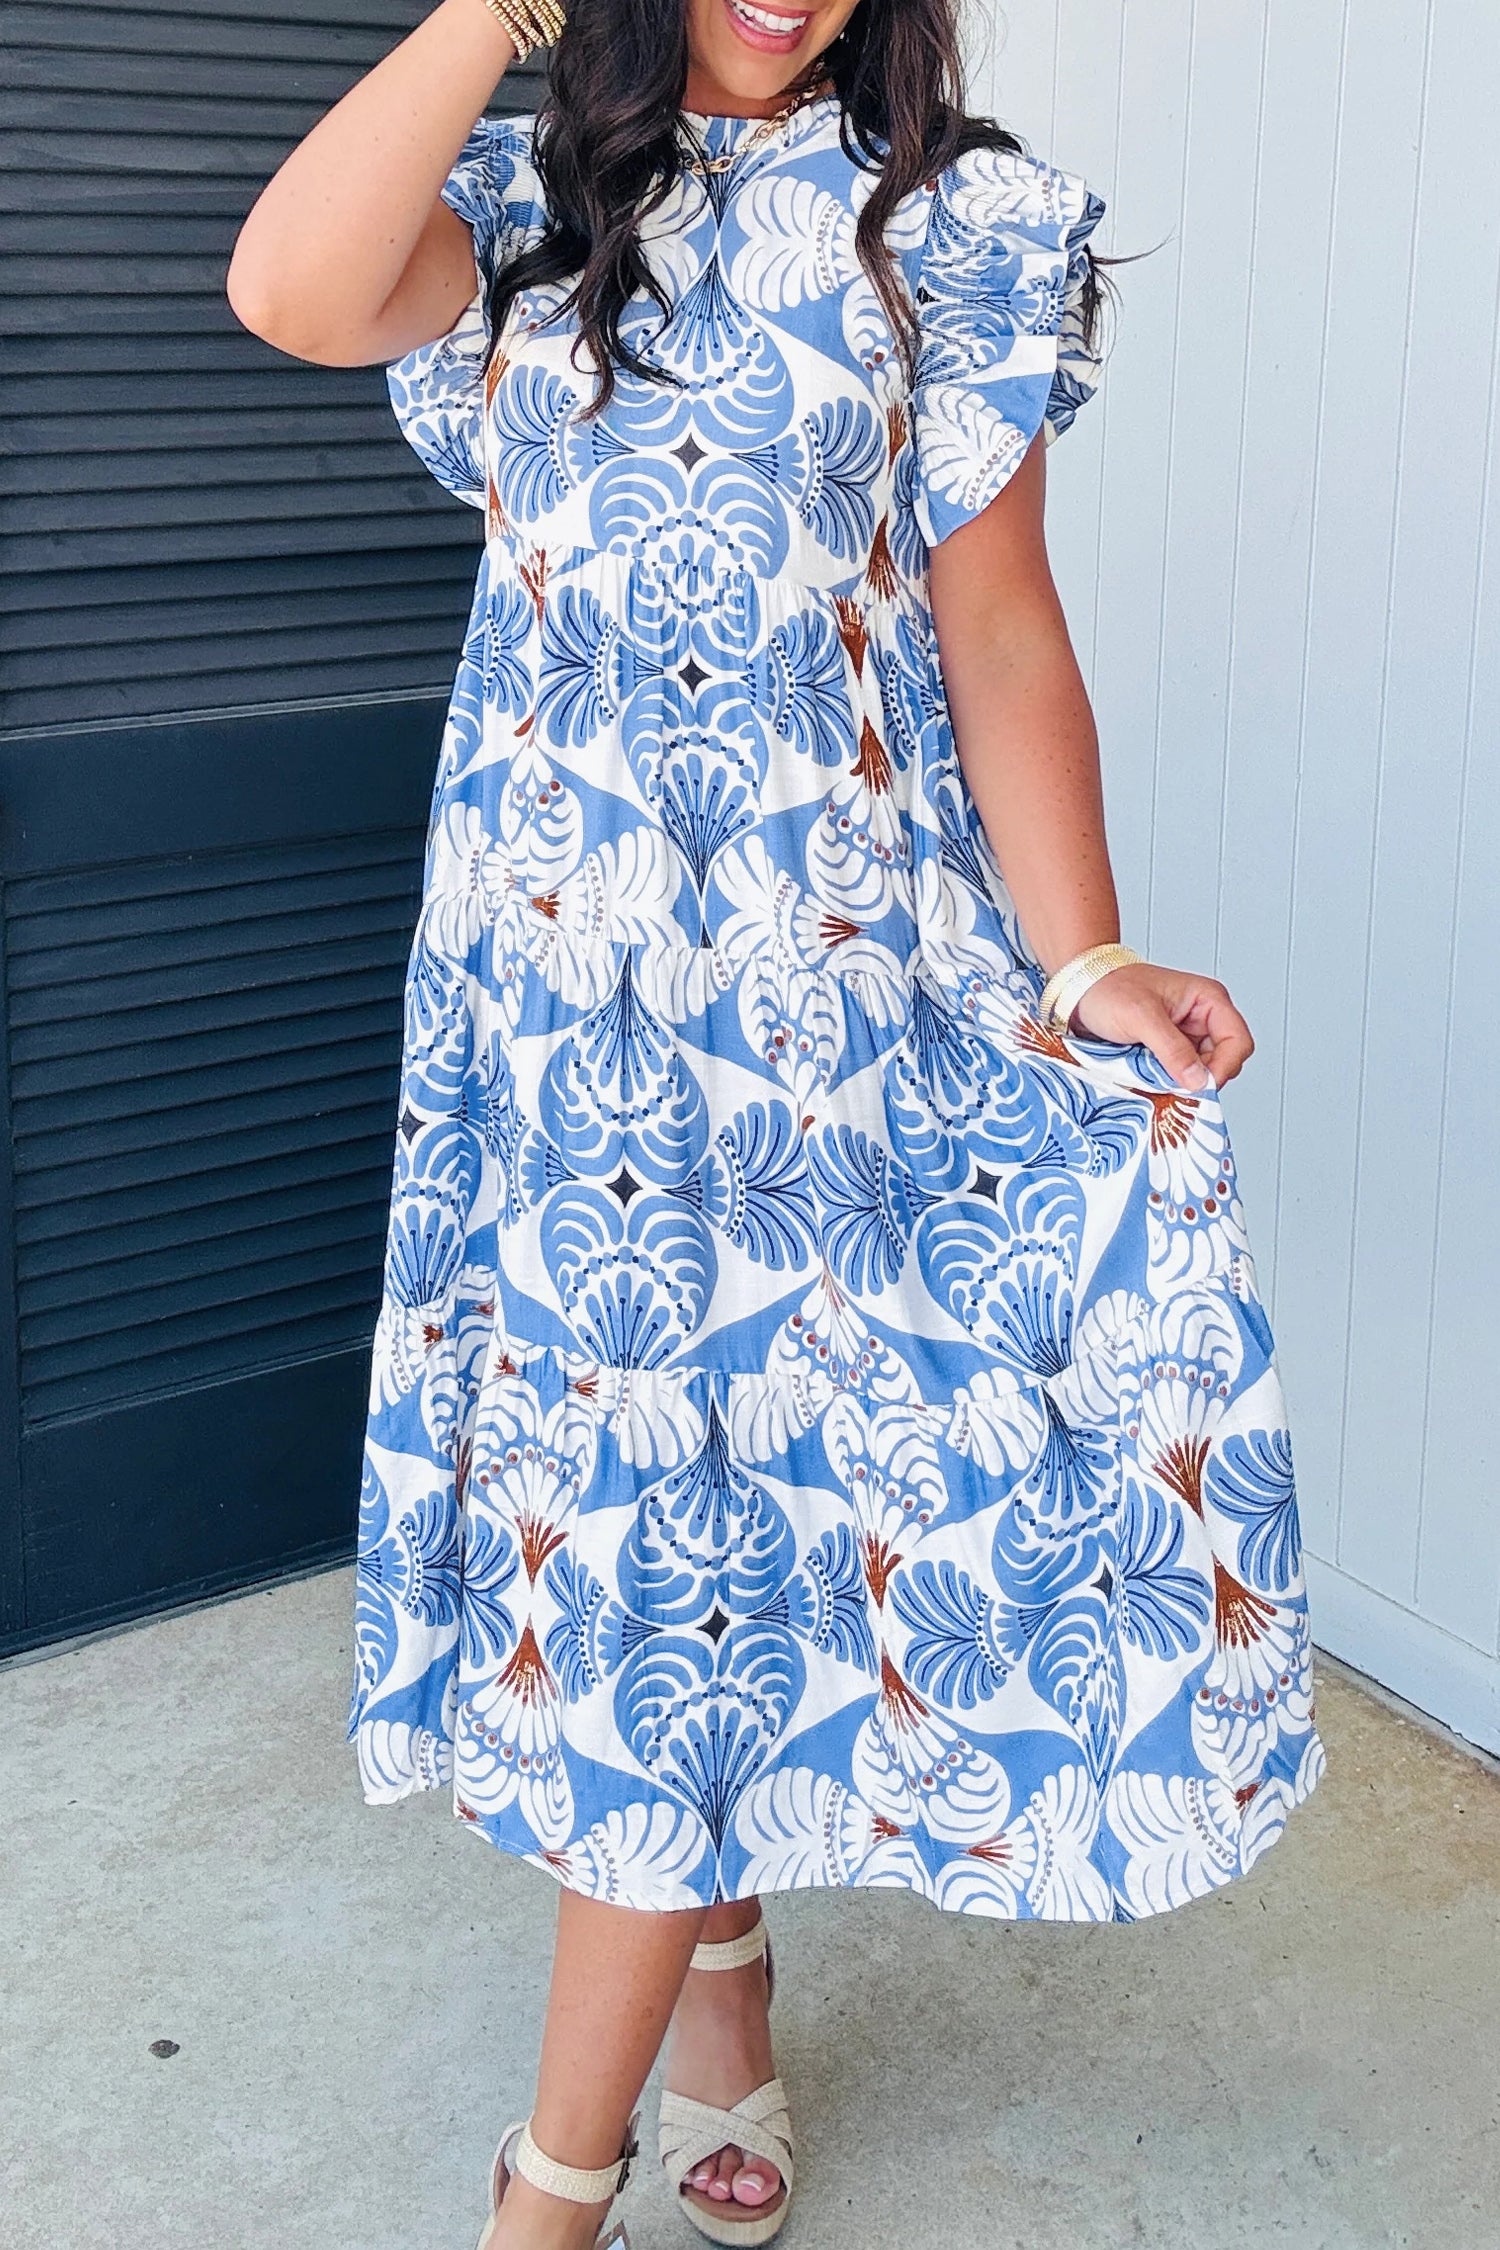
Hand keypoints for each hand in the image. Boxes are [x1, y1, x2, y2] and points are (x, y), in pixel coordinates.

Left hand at [1067, 960, 1253, 1090]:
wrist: (1081, 988)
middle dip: (1201, 1079)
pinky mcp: (1170, 1051)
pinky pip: (1180, 1075)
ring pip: (1201, 1073)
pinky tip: (1151, 1083)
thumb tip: (1199, 1081)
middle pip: (1224, 1062)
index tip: (1197, 1088)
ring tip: (1155, 1082)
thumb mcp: (1141, 1017)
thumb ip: (1172, 1049)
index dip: (1223, 1068)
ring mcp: (1188, 1037)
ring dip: (1182, 1083)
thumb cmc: (1109, 989)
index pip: (1238, 1042)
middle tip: (1173, 1088)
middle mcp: (1204, 1019)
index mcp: (1209, 1001)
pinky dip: (1169, 1083)